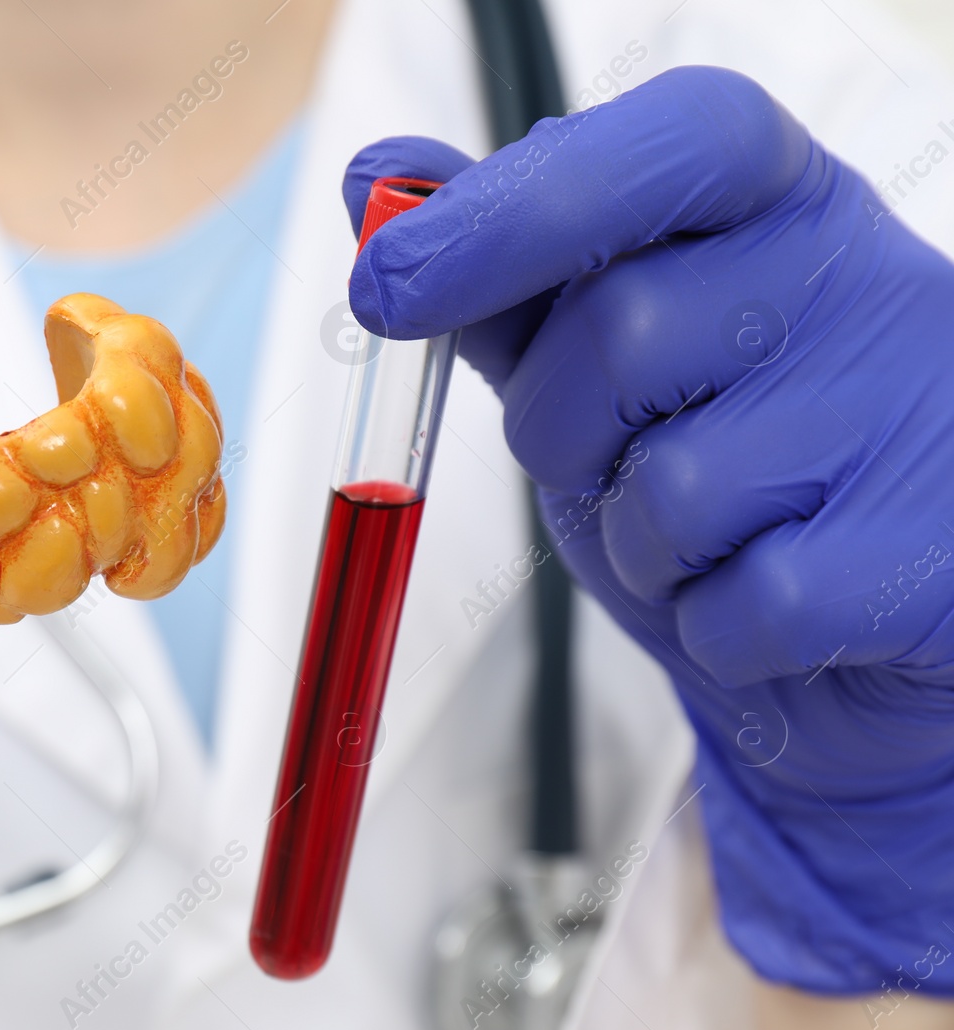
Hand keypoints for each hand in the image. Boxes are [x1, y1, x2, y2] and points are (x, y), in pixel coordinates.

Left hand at [345, 67, 953, 993]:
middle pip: (622, 332)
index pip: (668, 143)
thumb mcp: (594, 364)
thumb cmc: (717, 473)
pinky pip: (741, 607)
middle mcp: (866, 281)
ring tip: (716, 539)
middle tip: (616, 459)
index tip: (386, 280)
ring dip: (641, 545)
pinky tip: (768, 604)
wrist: (847, 639)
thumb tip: (377, 176)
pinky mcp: (935, 558)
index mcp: (779, 205)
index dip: (516, 205)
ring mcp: (918, 412)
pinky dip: (711, 628)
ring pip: (673, 488)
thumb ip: (493, 276)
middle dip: (564, 430)